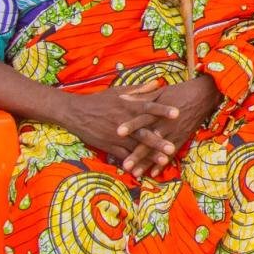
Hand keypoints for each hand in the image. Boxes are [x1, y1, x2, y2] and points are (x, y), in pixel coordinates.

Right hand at [60, 82, 180, 159]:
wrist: (76, 112)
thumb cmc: (100, 100)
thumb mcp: (120, 91)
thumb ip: (140, 89)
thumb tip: (158, 82)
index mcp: (129, 106)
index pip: (149, 108)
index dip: (162, 110)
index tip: (177, 113)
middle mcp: (124, 122)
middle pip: (144, 133)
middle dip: (158, 141)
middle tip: (172, 147)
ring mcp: (116, 136)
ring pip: (136, 147)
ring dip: (150, 155)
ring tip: (164, 161)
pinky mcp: (109, 146)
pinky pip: (123, 156)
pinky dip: (133, 163)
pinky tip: (143, 170)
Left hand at [118, 76, 221, 176]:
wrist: (203, 95)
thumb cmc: (180, 92)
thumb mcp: (159, 92)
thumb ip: (141, 97)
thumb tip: (122, 98)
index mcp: (157, 111)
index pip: (142, 119)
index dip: (131, 125)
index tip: (118, 133)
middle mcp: (165, 124)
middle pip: (148, 140)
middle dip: (137, 153)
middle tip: (125, 165)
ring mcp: (174, 133)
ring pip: (158, 150)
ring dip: (147, 163)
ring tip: (135, 174)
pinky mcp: (182, 138)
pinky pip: (171, 153)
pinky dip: (162, 163)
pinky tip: (153, 173)